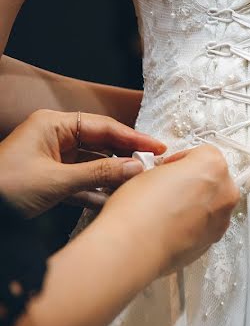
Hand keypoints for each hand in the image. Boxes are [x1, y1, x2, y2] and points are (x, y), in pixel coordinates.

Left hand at [0, 110, 166, 216]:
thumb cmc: (5, 189)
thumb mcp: (56, 181)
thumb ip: (100, 173)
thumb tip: (137, 167)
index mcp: (53, 125)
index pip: (104, 127)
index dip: (134, 138)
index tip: (158, 148)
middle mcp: (55, 137)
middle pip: (101, 143)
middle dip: (126, 156)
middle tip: (153, 167)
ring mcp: (52, 158)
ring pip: (93, 163)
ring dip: (112, 176)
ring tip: (138, 185)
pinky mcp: (49, 179)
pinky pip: (81, 181)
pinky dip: (96, 190)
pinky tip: (114, 200)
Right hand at [100, 145, 239, 275]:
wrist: (133, 249)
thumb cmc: (138, 211)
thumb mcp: (150, 172)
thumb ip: (172, 170)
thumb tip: (171, 177)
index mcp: (212, 165)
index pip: (202, 153)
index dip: (180, 161)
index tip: (169, 168)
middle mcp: (225, 191)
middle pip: (213, 179)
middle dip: (192, 183)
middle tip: (167, 189)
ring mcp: (222, 218)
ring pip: (212, 203)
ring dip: (195, 205)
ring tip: (166, 211)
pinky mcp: (214, 240)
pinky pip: (206, 225)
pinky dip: (193, 224)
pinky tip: (170, 227)